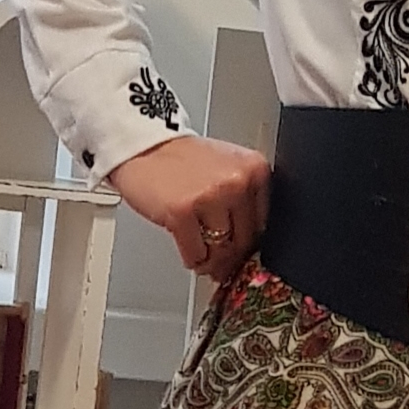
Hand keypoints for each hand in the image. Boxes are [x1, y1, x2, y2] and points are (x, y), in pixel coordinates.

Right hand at [108, 133, 271, 280]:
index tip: (239, 251)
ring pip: (222, 251)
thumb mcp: (226, 170)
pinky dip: (192, 259)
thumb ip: (243, 201)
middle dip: (230, 257)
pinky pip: (196, 254)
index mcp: (254, 169)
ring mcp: (211, 197)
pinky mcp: (183, 211)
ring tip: (203, 256)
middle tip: (219, 263)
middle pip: (245, 241)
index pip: (264, 224)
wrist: (144, 145)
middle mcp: (237, 182)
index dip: (250, 243)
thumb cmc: (182, 161)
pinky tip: (189, 250)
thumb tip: (248, 249)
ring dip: (211, 261)